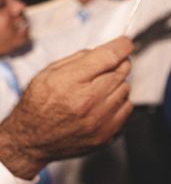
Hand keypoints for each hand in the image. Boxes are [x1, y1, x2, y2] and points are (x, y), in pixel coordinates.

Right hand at [0, 37, 133, 178]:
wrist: (31, 140)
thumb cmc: (38, 105)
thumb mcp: (49, 72)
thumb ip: (80, 58)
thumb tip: (106, 49)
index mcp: (70, 82)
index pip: (108, 57)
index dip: (122, 46)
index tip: (125, 43)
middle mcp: (87, 101)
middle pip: (121, 71)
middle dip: (119, 63)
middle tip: (108, 66)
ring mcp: (98, 120)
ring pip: (126, 88)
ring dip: (117, 83)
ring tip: (99, 88)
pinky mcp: (106, 133)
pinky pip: (127, 107)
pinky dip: (119, 101)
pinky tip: (104, 102)